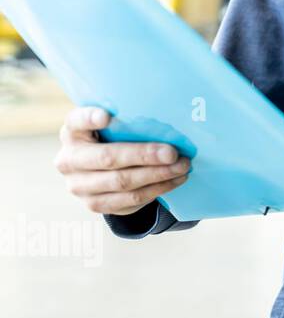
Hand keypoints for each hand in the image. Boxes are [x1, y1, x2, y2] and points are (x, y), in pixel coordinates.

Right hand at [53, 106, 190, 215]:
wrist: (98, 171)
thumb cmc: (112, 138)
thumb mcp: (112, 125)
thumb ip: (126, 119)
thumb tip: (168, 113)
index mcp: (72, 133)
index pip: (76, 122)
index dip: (90, 118)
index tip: (107, 116)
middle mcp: (69, 160)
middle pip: (108, 158)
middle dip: (144, 156)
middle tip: (173, 153)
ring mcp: (79, 186)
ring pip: (122, 183)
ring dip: (157, 176)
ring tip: (182, 167)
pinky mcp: (95, 204)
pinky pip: (129, 200)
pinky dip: (157, 190)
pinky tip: (175, 180)